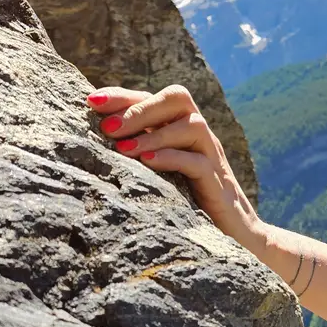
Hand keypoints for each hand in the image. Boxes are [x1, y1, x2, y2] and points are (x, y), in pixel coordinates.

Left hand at [87, 85, 262, 251]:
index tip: (91, 101)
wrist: (235, 232)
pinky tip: (147, 163)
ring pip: (191, 125)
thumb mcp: (161, 170)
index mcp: (182, 129)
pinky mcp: (218, 183)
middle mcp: (200, 135)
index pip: (155, 97)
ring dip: (153, 134)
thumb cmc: (190, 200)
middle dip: (139, 108)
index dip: (124, 95)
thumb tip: (96, 138)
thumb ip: (139, 149)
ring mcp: (212, 157)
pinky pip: (198, 161)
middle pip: (178, 99)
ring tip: (123, 149)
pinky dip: (171, 158)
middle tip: (108, 128)